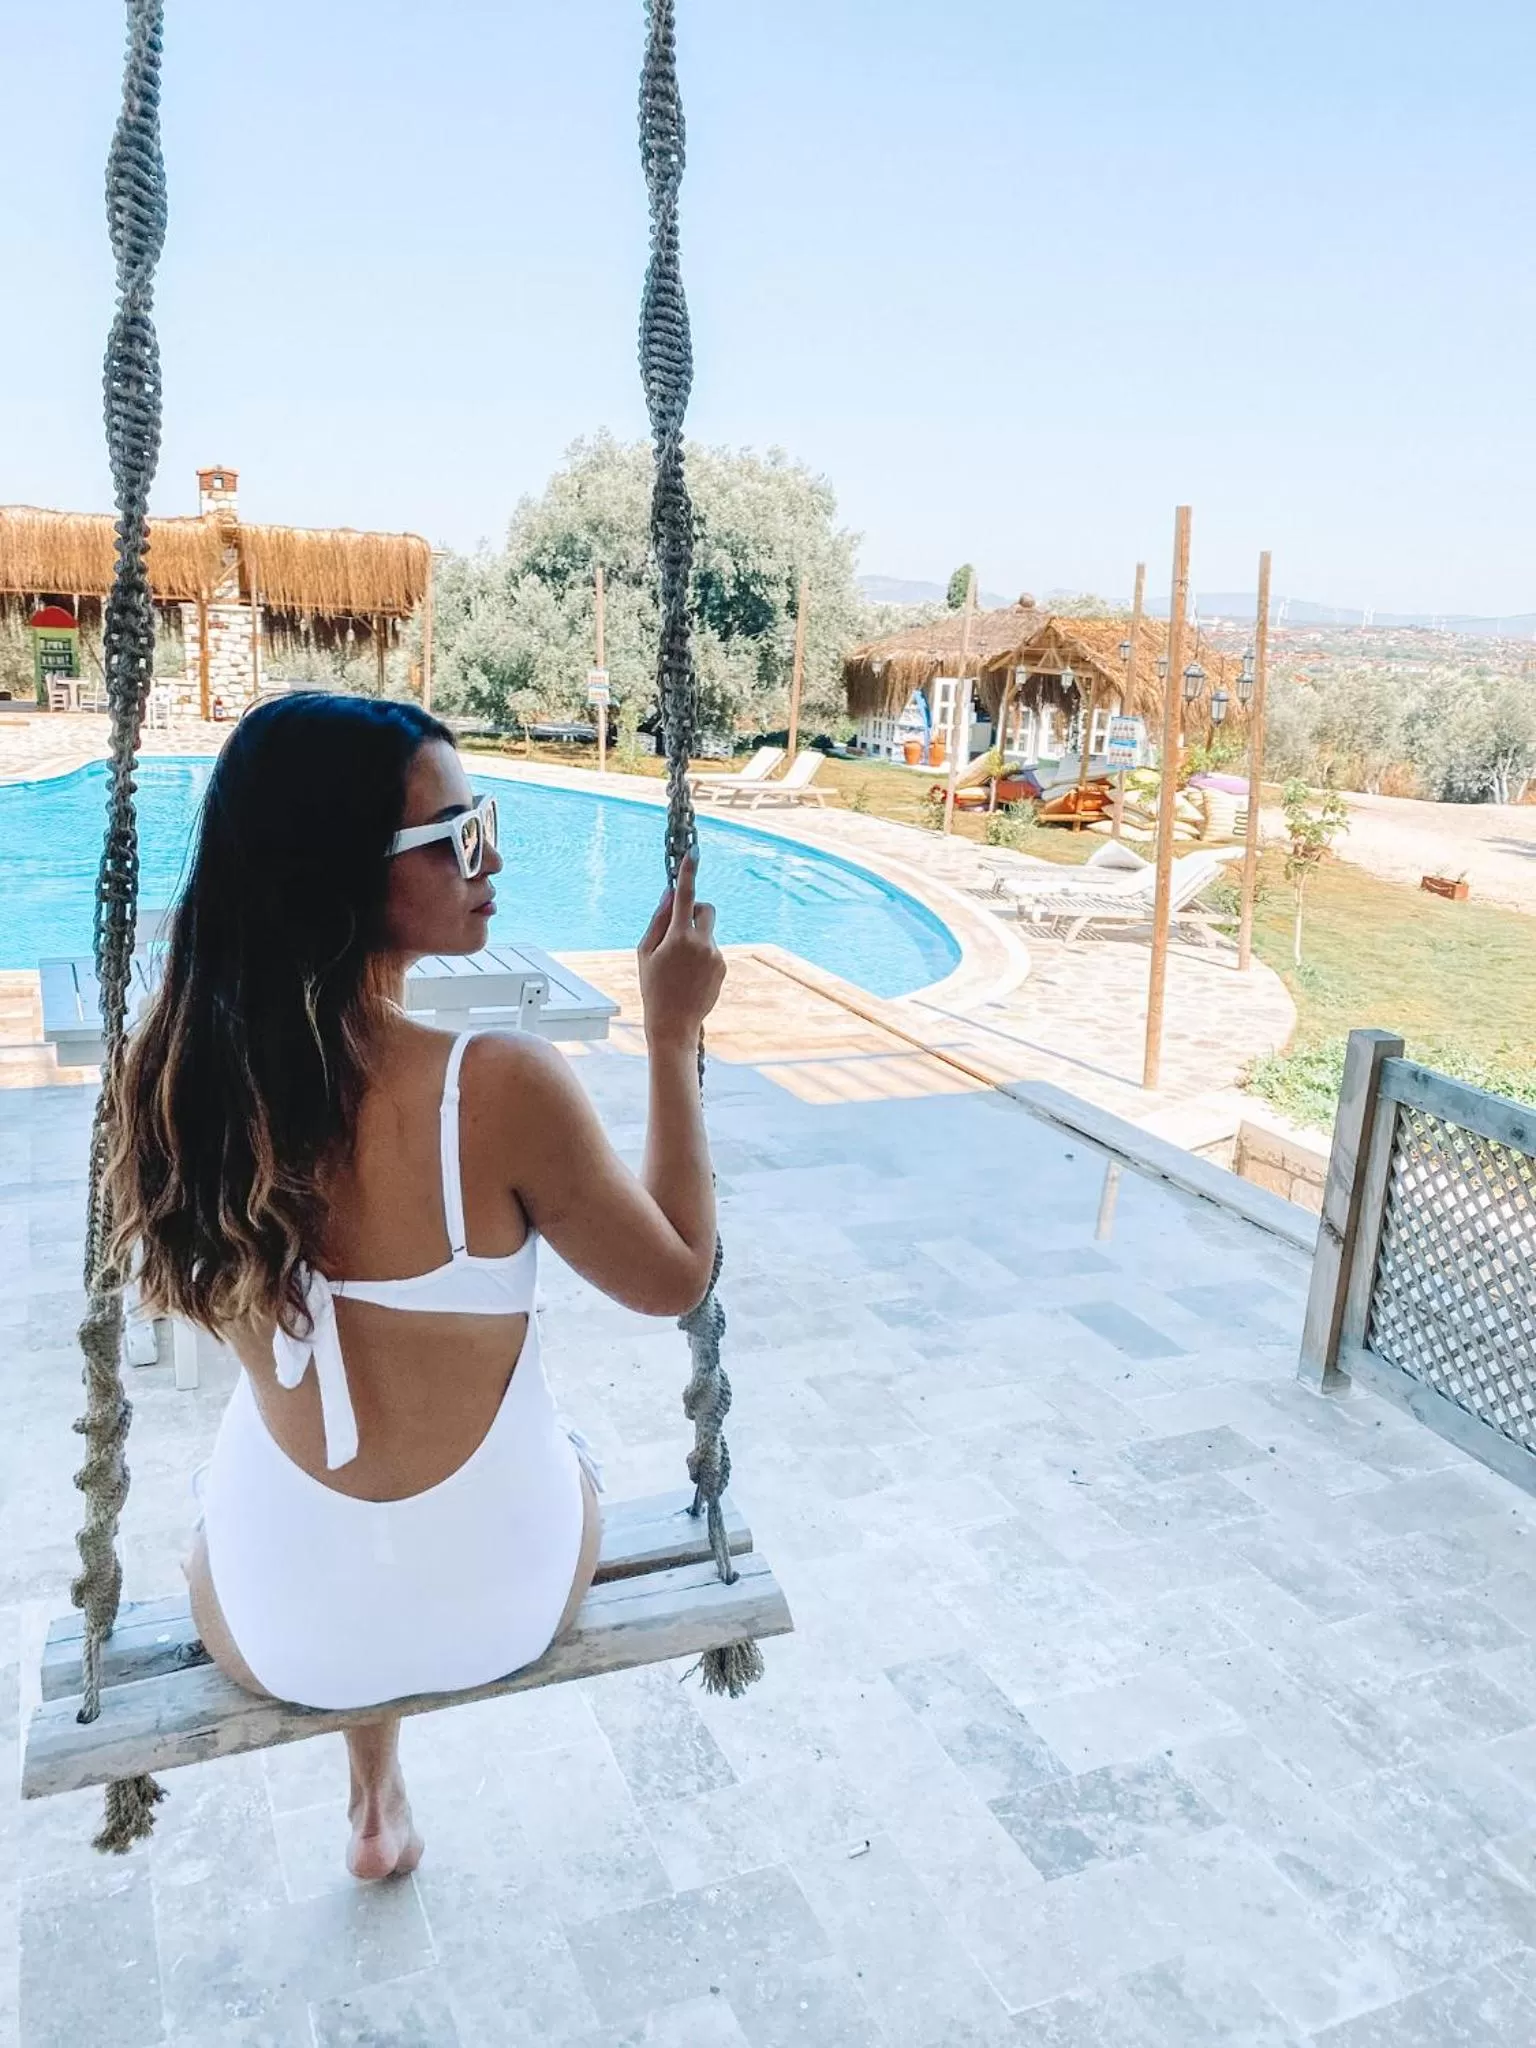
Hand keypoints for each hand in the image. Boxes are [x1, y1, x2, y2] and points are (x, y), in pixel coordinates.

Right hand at [637, 853, 725, 1050]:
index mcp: (678, 937)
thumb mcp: (646, 952)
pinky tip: (689, 977)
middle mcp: (701, 943)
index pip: (684, 896)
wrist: (674, 1023)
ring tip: (679, 966)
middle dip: (694, 910)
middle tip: (677, 928)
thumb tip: (669, 894)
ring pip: (707, 931)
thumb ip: (658, 920)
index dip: (689, 871)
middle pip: (705, 907)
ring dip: (694, 938)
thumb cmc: (653, 987)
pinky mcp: (722, 966)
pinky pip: (711, 949)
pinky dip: (700, 955)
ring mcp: (715, 955)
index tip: (693, 851)